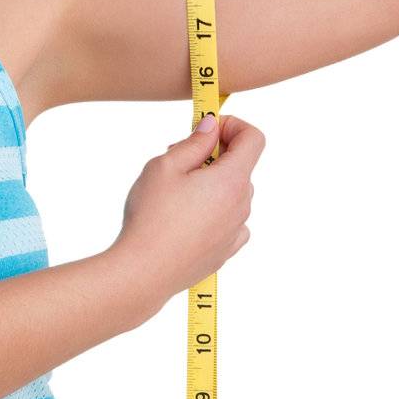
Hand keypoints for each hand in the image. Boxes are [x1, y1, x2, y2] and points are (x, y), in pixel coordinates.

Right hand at [110, 113, 264, 312]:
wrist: (144, 272)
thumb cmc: (151, 216)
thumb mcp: (165, 166)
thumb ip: (194, 143)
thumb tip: (212, 128)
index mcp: (232, 180)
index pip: (253, 139)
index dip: (233, 125)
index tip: (207, 129)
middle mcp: (241, 205)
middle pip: (240, 165)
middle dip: (213, 154)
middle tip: (177, 158)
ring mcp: (235, 230)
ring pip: (231, 192)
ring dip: (210, 182)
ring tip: (173, 191)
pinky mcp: (225, 250)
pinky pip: (228, 219)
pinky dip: (213, 209)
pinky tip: (185, 216)